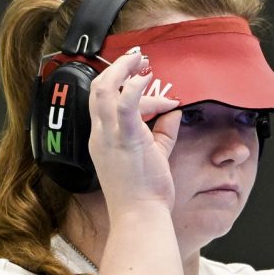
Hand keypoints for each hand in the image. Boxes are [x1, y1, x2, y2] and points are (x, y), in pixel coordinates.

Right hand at [87, 46, 182, 208]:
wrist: (139, 215)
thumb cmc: (144, 194)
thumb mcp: (155, 157)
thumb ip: (163, 134)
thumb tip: (175, 114)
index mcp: (103, 141)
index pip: (109, 105)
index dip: (133, 94)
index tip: (160, 97)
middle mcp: (101, 136)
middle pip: (98, 90)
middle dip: (117, 70)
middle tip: (137, 58)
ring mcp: (110, 137)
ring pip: (103, 90)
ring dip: (121, 70)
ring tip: (139, 59)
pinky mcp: (125, 138)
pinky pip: (123, 103)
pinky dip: (132, 86)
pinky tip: (145, 78)